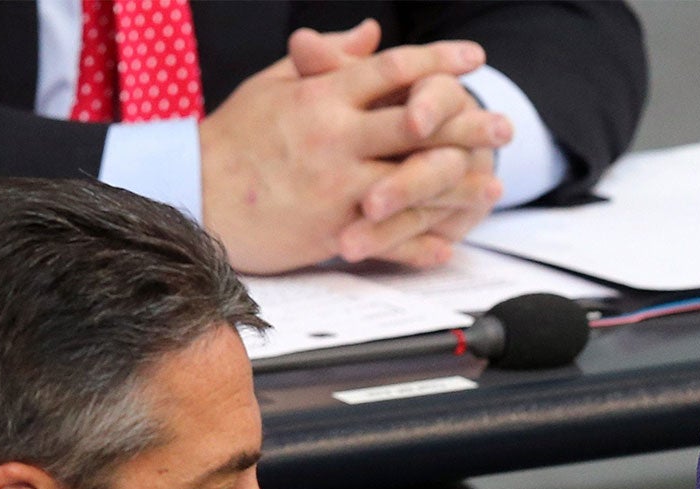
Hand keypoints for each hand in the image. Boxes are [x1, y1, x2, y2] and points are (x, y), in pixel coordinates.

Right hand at [198, 35, 507, 273]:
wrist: (193, 194)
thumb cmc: (235, 138)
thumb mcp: (276, 84)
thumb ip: (330, 60)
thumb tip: (373, 34)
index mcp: (323, 95)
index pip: (394, 70)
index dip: (439, 62)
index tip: (475, 58)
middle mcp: (335, 137)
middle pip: (417, 124)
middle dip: (467, 123)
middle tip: (505, 124)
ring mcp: (336, 186)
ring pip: (413, 183)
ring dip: (459, 186)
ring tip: (495, 185)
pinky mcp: (331, 230)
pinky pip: (388, 238)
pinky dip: (421, 243)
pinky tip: (452, 242)